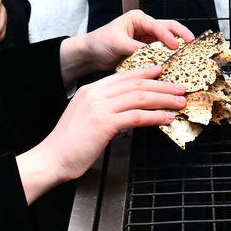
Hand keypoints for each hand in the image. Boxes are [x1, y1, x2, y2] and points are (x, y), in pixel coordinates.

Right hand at [15, 64, 185, 201]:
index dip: (146, 73)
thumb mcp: (85, 117)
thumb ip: (103, 108)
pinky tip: (166, 118)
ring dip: (163, 99)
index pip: (124, 76)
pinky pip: (136, 116)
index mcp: (90, 90)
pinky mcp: (104, 123)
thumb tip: (126, 109)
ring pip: (140, 97)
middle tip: (179, 87)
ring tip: (179, 102)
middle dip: (161, 85)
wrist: (52, 158)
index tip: (162, 71)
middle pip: (136, 84)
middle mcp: (95, 94)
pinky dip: (155, 116)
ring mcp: (99, 107)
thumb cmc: (68, 144)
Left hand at [57, 10, 193, 85]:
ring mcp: (146, 37)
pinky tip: (175, 63)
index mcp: (138, 18)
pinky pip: (160, 51)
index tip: (176, 47)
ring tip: (188, 54)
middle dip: (181, 35)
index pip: (158, 26)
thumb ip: (135, 48)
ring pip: (167, 39)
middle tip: (192, 44)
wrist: (91, 53)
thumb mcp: (117, 43)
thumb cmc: (100, 42)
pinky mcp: (146, 49)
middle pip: (169, 27)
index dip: (168, 36)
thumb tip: (151, 55)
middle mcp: (144, 25)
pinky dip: (168, 56)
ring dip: (177, 46)